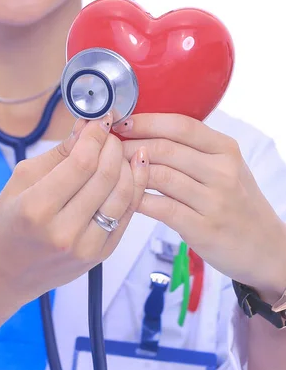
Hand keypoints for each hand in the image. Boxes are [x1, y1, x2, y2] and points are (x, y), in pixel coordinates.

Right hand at [0, 113, 148, 312]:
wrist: (6, 274)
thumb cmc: (7, 225)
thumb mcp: (20, 181)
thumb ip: (58, 153)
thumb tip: (87, 126)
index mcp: (37, 210)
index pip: (81, 162)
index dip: (96, 135)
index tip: (99, 120)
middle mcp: (64, 232)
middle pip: (105, 176)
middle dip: (113, 146)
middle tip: (109, 134)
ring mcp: (86, 247)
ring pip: (123, 195)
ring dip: (127, 165)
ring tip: (120, 150)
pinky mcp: (100, 255)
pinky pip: (127, 215)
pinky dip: (134, 188)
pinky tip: (133, 170)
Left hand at [115, 113, 285, 300]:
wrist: (265, 248)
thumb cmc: (237, 206)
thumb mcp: (226, 170)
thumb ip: (194, 153)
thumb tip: (146, 136)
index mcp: (226, 150)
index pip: (180, 125)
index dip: (146, 121)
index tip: (120, 121)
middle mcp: (223, 171)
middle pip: (165, 149)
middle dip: (128, 146)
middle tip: (105, 148)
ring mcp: (214, 200)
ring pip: (160, 176)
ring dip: (128, 172)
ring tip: (108, 171)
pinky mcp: (203, 228)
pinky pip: (161, 207)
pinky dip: (138, 200)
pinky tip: (124, 197)